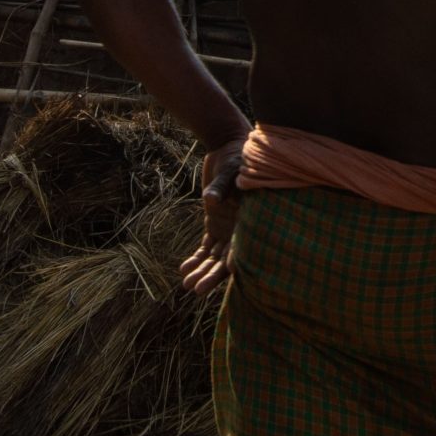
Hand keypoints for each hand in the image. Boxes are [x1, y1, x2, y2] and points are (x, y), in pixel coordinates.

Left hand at [181, 133, 246, 296]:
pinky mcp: (214, 222)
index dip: (232, 262)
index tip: (222, 275)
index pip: (243, 245)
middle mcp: (241, 226)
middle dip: (212, 275)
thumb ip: (222, 186)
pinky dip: (196, 257)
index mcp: (251, 217)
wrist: (228, 146)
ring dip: (202, 270)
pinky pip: (205, 245)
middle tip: (197, 289)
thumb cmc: (238, 157)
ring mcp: (227, 226)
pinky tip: (184, 268)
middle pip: (227, 258)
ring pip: (214, 256)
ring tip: (186, 284)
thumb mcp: (231, 170)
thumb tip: (210, 200)